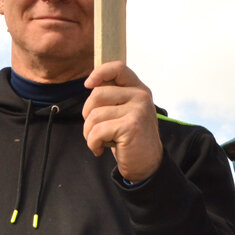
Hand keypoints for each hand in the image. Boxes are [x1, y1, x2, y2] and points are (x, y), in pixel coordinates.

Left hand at [81, 62, 162, 182]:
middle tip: (94, 129)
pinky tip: (100, 149)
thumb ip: (114, 97)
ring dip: (89, 132)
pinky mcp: (131, 126)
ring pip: (94, 115)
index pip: (118, 68)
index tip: (88, 85)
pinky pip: (97, 131)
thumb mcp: (125, 112)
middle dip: (87, 114)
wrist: (147, 166)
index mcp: (139, 89)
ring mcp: (138, 110)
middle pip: (97, 94)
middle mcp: (141, 96)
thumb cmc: (130, 138)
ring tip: (98, 141)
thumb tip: (91, 83)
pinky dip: (92, 143)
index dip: (99, 73)